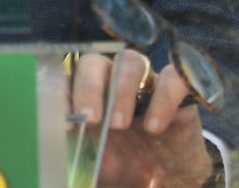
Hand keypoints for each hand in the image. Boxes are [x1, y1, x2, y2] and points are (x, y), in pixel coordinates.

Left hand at [71, 51, 214, 187]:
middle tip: (90, 119)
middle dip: (88, 88)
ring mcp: (146, 84)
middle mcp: (113, 83)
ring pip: (131, 62)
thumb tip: (57, 157)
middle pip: (95, 63)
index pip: (67, 76)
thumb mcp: (97, 165)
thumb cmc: (126, 167)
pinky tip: (154, 127)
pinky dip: (163, 99)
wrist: (170, 179)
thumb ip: (79, 153)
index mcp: (87, 97)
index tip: (65, 121)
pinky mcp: (180, 92)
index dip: (62, 91)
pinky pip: (174, 78)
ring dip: (121, 91)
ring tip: (119, 125)